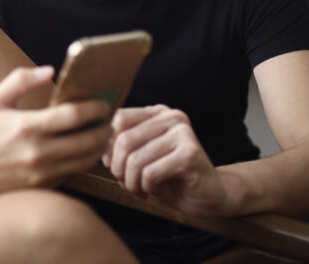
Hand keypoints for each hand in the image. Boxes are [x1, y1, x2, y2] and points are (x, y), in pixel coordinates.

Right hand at [0, 67, 112, 198]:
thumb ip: (21, 80)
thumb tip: (50, 71)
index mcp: (27, 127)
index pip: (72, 116)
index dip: (94, 108)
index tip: (103, 103)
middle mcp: (38, 152)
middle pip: (87, 141)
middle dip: (103, 128)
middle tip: (108, 119)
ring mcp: (42, 173)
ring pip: (85, 160)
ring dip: (99, 146)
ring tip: (102, 134)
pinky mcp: (44, 186)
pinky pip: (73, 172)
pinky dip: (83, 160)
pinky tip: (84, 149)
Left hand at [105, 105, 228, 216]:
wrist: (208, 196)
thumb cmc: (170, 177)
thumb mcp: (140, 158)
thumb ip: (121, 148)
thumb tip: (100, 150)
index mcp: (156, 112)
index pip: (118, 119)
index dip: (107, 145)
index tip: (111, 165)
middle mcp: (170, 116)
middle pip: (124, 140)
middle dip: (118, 168)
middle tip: (125, 183)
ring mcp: (183, 133)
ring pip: (136, 160)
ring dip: (131, 182)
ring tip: (138, 190)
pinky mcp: (190, 153)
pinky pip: (150, 173)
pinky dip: (146, 187)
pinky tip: (153, 191)